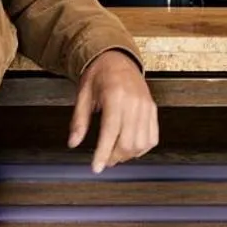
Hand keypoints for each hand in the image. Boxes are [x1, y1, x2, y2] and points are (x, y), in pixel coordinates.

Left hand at [69, 50, 158, 172]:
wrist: (117, 58)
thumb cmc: (99, 74)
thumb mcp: (83, 94)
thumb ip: (79, 120)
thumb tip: (73, 143)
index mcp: (115, 96)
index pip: (110, 132)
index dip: (103, 153)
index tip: (96, 168)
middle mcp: (134, 102)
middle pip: (128, 142)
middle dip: (114, 157)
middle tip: (103, 161)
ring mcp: (146, 106)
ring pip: (142, 143)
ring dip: (128, 155)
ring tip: (115, 154)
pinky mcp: (152, 109)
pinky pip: (152, 137)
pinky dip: (141, 148)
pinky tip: (130, 147)